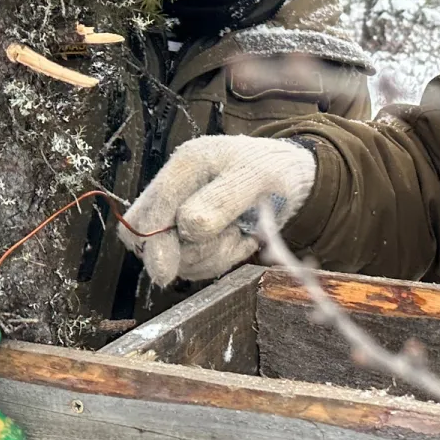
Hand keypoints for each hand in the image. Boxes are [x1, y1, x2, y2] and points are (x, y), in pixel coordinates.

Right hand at [119, 135, 315, 282]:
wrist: (291, 176)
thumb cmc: (275, 170)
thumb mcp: (255, 179)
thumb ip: (222, 201)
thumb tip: (187, 227)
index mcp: (185, 165)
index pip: (153, 208)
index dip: (155, 242)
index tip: (165, 273)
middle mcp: (175, 189)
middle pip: (148, 236)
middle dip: (189, 251)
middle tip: (231, 237)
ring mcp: (179, 212)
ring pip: (172, 255)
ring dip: (209, 257)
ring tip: (240, 235)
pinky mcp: (189, 233)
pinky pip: (190, 263)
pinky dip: (217, 261)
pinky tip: (239, 242)